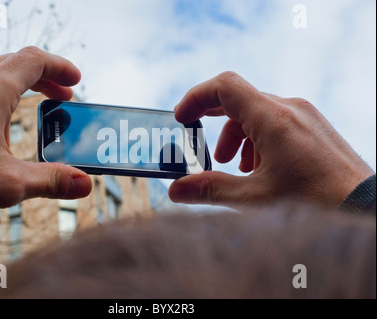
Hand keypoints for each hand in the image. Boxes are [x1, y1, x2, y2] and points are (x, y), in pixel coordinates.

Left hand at [0, 47, 91, 219]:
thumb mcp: (8, 184)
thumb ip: (51, 180)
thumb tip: (84, 184)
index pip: (34, 61)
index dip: (60, 67)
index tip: (75, 80)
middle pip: (15, 62)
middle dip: (44, 76)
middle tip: (61, 95)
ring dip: (19, 82)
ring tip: (32, 103)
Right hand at [169, 72, 373, 208]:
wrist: (363, 206)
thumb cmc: (311, 204)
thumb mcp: (253, 198)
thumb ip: (209, 189)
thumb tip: (175, 190)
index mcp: (272, 118)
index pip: (224, 87)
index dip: (196, 98)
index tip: (182, 119)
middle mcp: (289, 107)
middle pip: (239, 100)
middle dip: (214, 124)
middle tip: (200, 145)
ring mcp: (305, 115)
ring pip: (257, 113)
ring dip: (237, 136)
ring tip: (235, 168)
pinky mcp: (313, 126)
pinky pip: (276, 122)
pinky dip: (258, 139)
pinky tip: (260, 168)